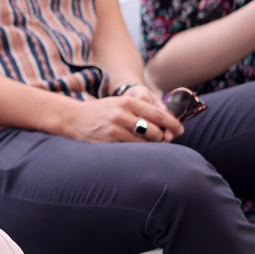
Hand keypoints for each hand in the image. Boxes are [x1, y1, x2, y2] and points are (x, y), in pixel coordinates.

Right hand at [61, 94, 182, 142]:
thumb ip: (142, 111)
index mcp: (127, 101)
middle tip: (160, 140)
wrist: (73, 118)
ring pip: (146, 143)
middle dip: (162, 138)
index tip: (180, 130)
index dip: (173, 124)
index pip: (159, 114)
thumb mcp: (120, 103)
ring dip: (151, 146)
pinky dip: (138, 151)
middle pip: (155, 131)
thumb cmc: (102, 111)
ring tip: (146, 144)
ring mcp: (115, 129)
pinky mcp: (109, 142)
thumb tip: (168, 127)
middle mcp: (122, 114)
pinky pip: (133, 150)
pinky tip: (134, 148)